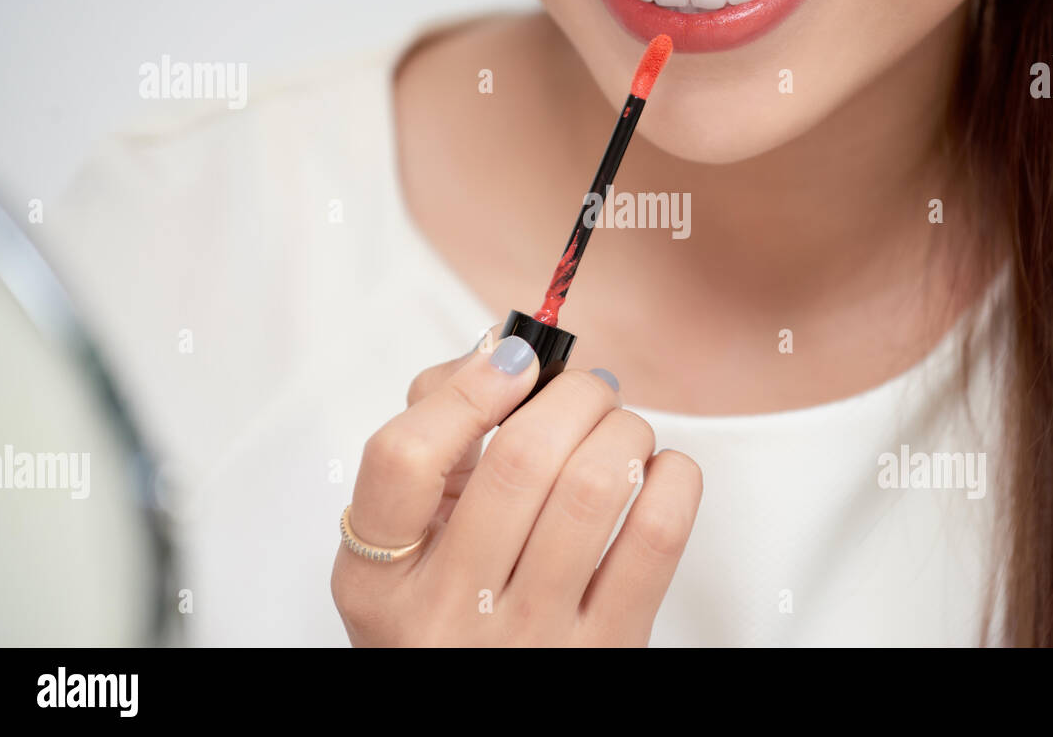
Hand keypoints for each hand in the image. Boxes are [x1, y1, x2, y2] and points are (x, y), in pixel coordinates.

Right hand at [331, 334, 702, 645]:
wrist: (486, 707)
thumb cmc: (455, 610)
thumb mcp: (408, 544)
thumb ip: (435, 441)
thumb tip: (501, 350)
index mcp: (380, 576)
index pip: (402, 458)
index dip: (467, 387)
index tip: (515, 360)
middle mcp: (448, 612)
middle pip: (520, 460)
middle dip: (573, 394)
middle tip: (586, 390)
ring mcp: (530, 637)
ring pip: (593, 487)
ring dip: (624, 429)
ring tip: (619, 431)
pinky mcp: (608, 650)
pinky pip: (656, 538)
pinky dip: (672, 477)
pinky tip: (656, 473)